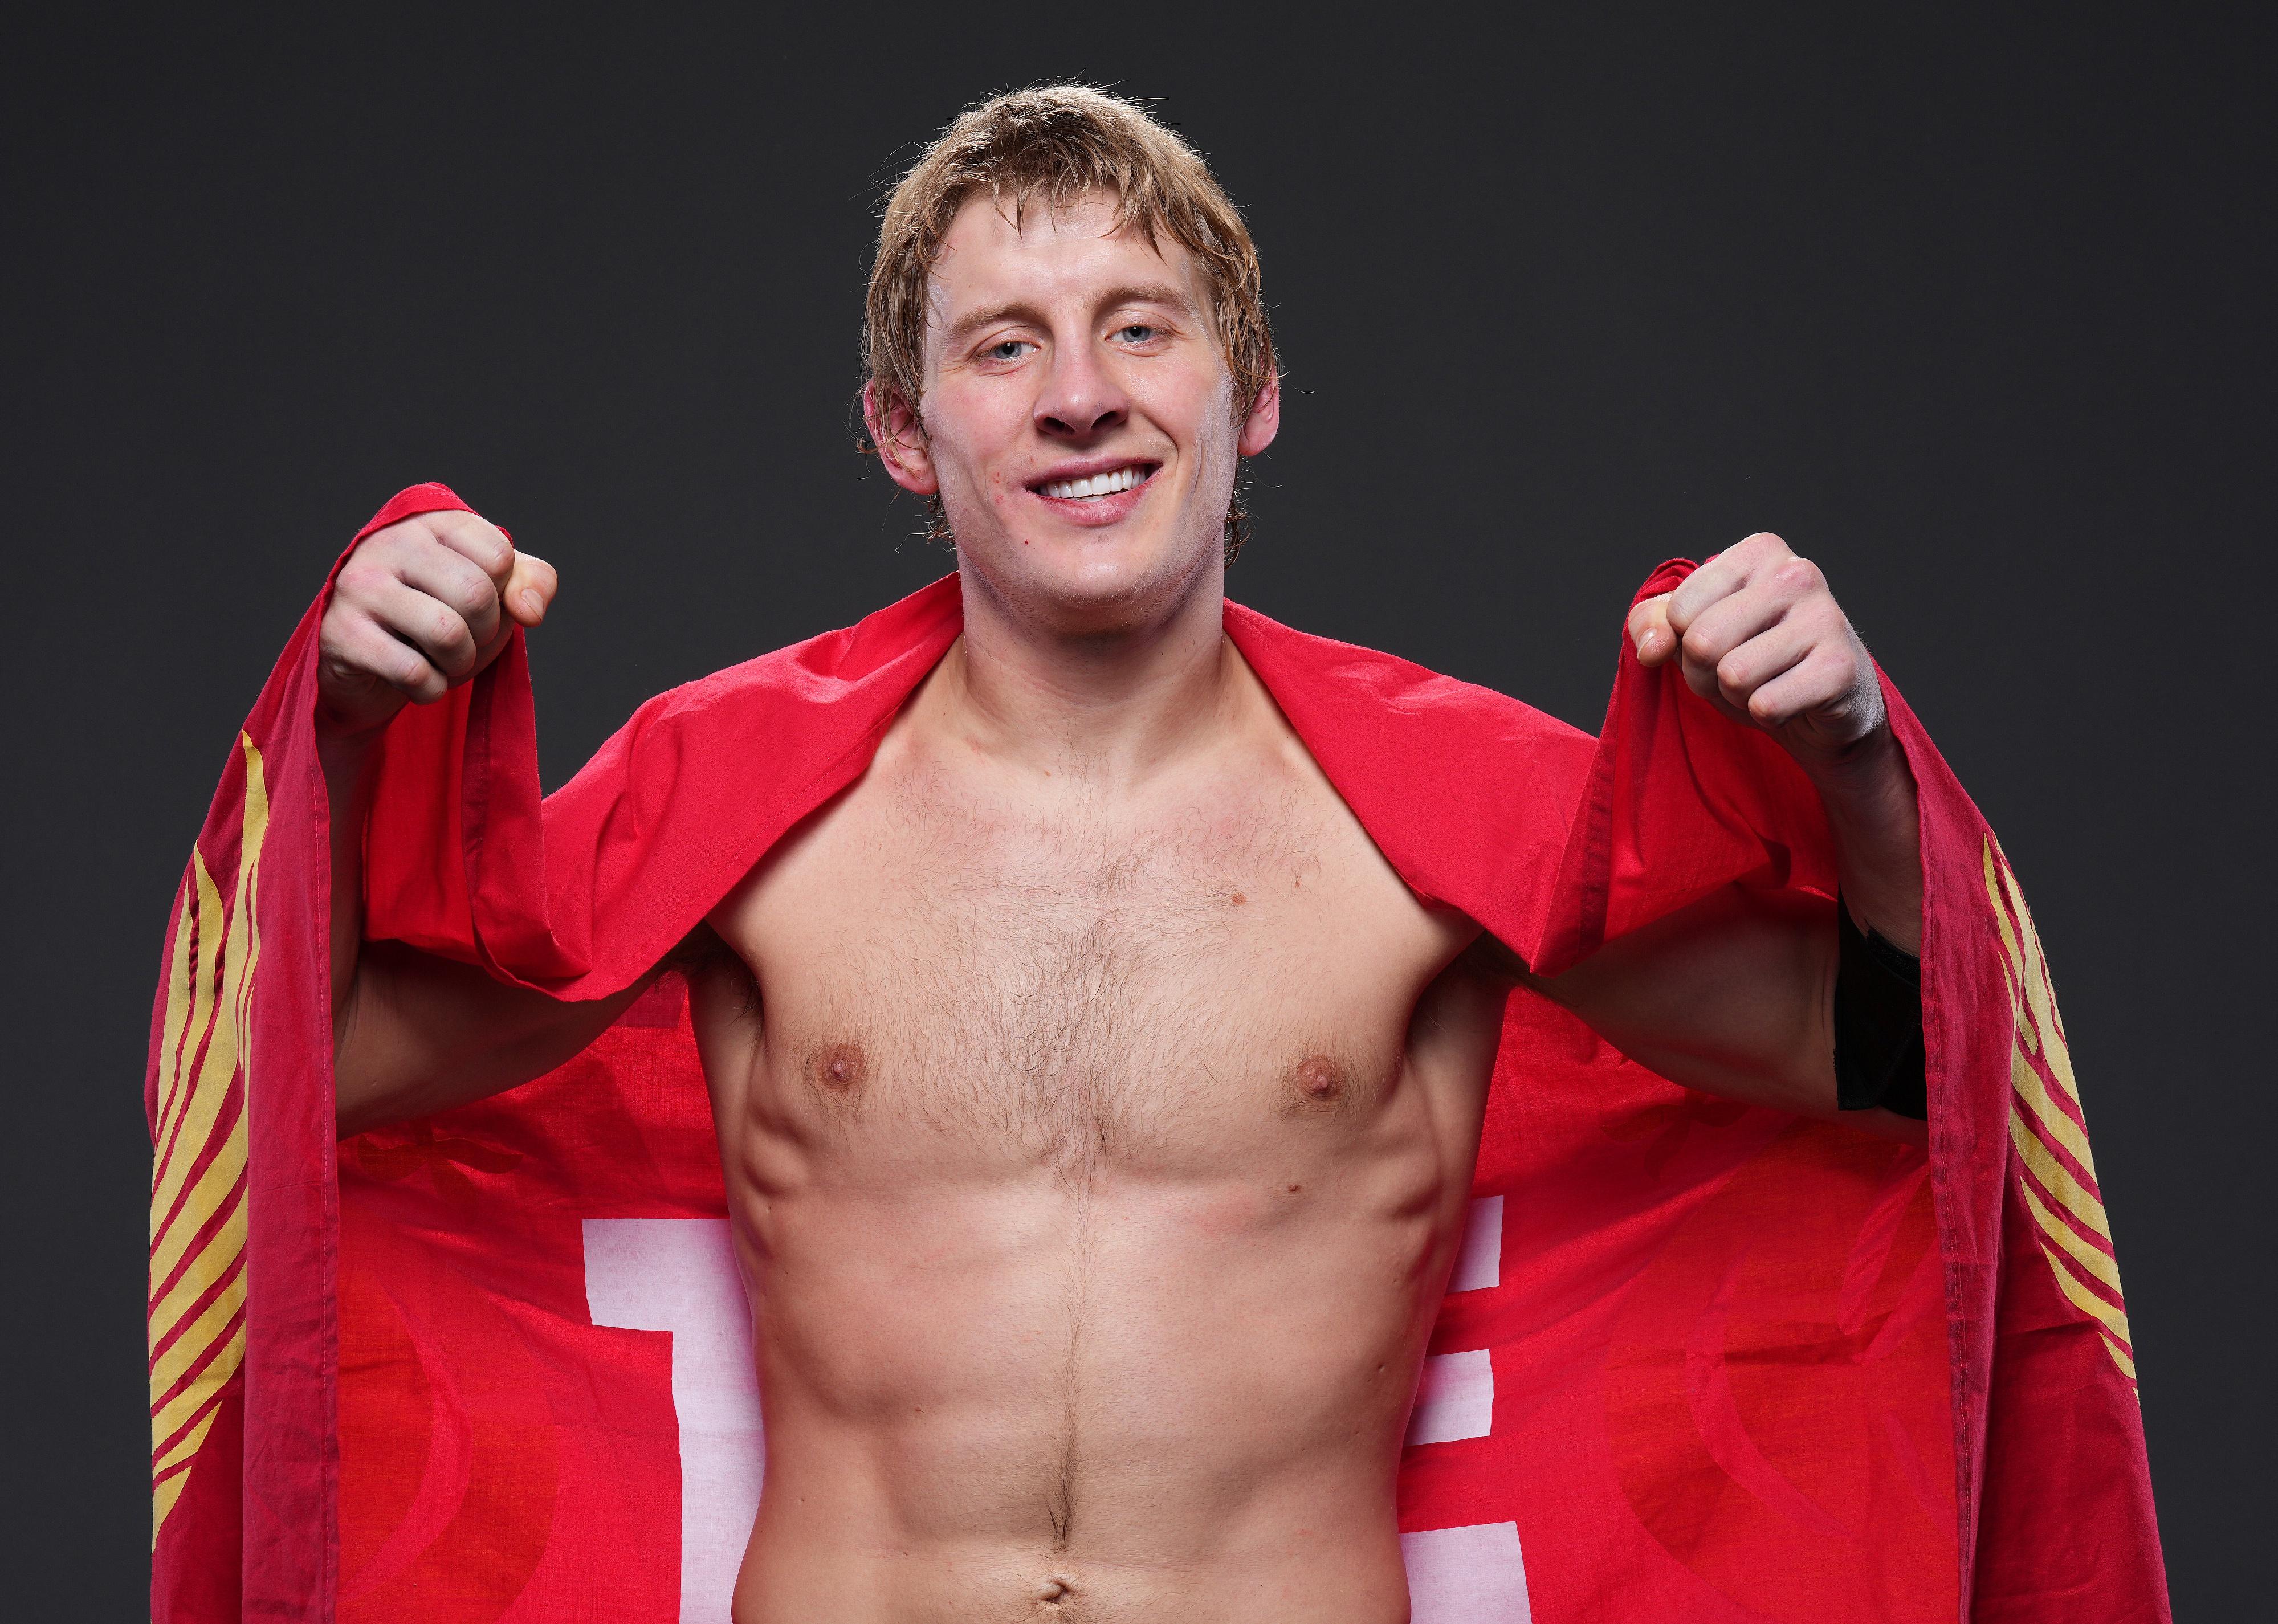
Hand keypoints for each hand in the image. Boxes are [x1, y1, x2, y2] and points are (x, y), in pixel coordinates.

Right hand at [317, 510, 556, 738]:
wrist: (366, 662)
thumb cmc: (439, 615)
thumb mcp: (494, 590)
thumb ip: (530, 582)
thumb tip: (530, 611)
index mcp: (431, 521)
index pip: (501, 556)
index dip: (505, 595)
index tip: (480, 606)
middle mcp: (390, 542)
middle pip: (476, 594)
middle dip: (485, 634)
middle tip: (465, 641)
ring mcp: (360, 585)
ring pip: (446, 634)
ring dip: (460, 664)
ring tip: (444, 661)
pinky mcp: (341, 633)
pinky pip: (414, 673)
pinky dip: (431, 690)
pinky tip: (418, 679)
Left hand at [1626, 532, 1886, 777]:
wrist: (1827, 702)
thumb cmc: (1754, 656)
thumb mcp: (1692, 631)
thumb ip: (1653, 624)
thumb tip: (1652, 648)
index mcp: (1759, 552)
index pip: (1679, 611)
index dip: (1685, 643)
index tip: (1720, 643)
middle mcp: (1797, 574)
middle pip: (1702, 642)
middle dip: (1706, 675)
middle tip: (1738, 674)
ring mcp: (1826, 617)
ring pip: (1733, 676)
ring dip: (1737, 696)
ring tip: (1765, 684)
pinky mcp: (1840, 668)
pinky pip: (1765, 705)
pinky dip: (1767, 716)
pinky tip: (1791, 701)